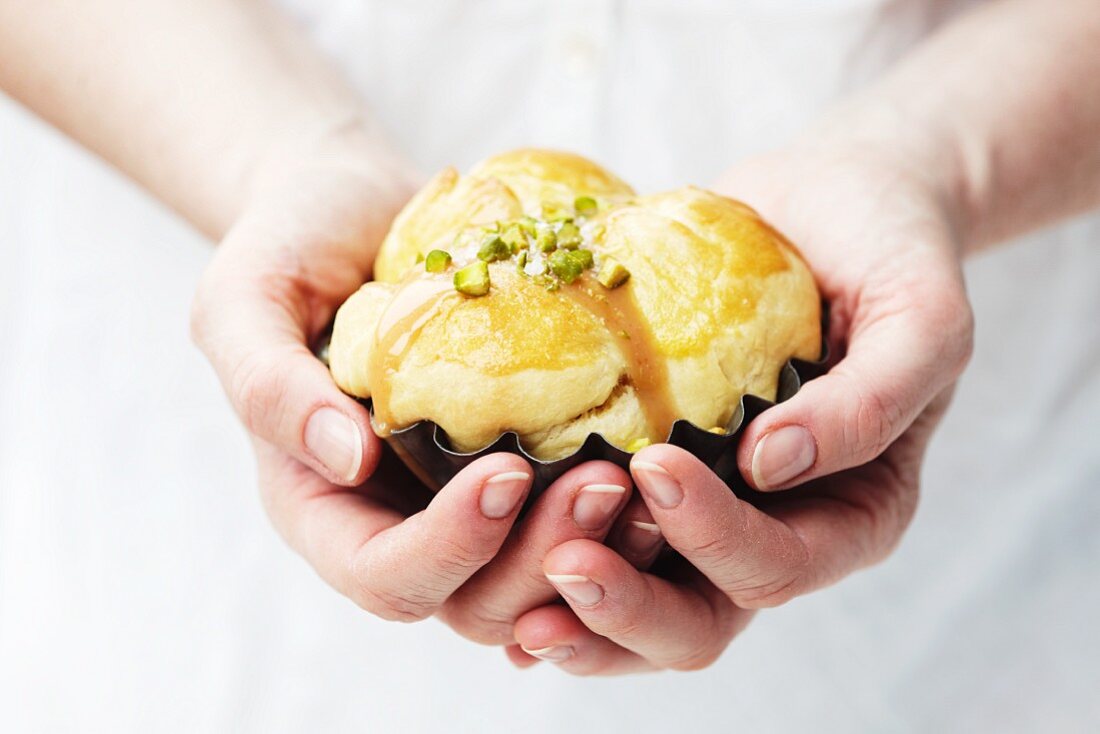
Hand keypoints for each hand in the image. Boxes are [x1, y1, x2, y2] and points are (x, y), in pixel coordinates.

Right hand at [190, 144, 636, 643]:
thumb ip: (266, 383)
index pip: (384, 574)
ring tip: (642, 473)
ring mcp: (464, 495)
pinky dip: (622, 508)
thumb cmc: (288, 243)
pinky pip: (574, 513)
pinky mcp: (523, 456)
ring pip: (538, 577)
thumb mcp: (243, 298)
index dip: (448, 547)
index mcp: (323, 503)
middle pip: (476, 600)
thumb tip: (347, 459)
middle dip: (542, 556)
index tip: (505, 473)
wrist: (358, 203)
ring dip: (595, 542)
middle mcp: (399, 517)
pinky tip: (664, 463)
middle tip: (607, 481)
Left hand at [510, 137, 973, 673]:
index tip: (654, 467)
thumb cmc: (892, 253)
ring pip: (642, 597)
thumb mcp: (921, 317)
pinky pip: (604, 533)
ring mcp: (712, 503)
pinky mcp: (655, 467)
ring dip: (579, 604)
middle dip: (629, 604)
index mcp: (852, 514)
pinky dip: (553, 556)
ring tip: (512, 587)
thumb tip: (772, 465)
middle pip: (701, 617)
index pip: (778, 567)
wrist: (834, 200)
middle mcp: (778, 527)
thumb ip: (873, 400)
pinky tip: (494, 552)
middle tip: (558, 562)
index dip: (715, 538)